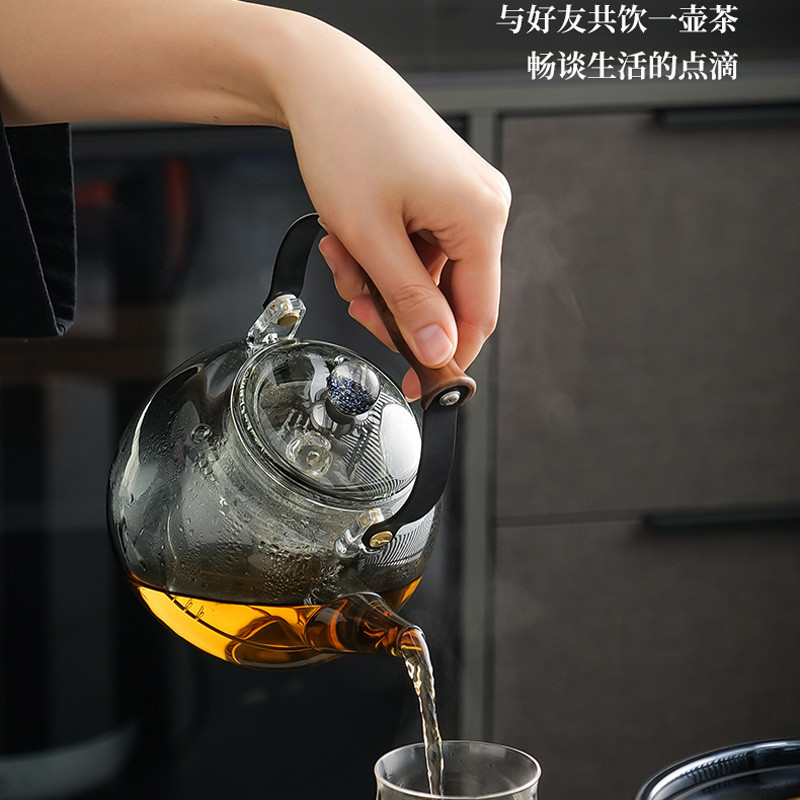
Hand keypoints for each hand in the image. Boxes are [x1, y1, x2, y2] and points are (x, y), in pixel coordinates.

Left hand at [268, 15, 510, 397]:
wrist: (322, 79)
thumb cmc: (346, 139)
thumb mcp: (373, 238)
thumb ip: (409, 302)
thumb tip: (438, 349)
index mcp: (481, 217)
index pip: (479, 315)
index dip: (445, 355)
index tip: (417, 381)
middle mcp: (483, 205)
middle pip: (451, 296)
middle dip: (397, 308)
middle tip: (357, 304)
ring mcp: (464, 196)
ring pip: (429, 274)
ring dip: (382, 279)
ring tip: (343, 250)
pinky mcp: (441, 190)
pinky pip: (421, 246)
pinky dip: (385, 253)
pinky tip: (354, 235)